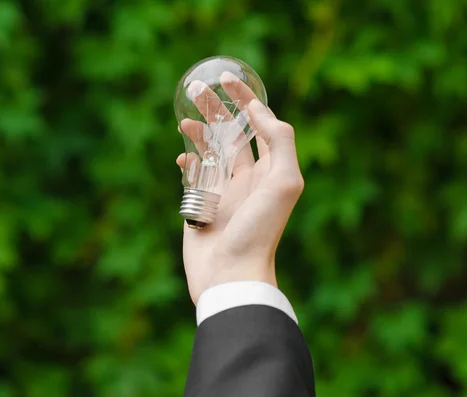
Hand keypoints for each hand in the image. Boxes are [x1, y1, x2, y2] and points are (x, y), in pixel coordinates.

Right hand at [177, 74, 304, 304]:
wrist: (231, 273)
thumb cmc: (259, 230)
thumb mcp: (284, 182)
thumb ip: (279, 141)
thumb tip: (258, 111)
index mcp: (270, 169)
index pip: (259, 124)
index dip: (245, 99)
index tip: (227, 79)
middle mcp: (247, 178)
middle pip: (231, 133)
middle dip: (215, 109)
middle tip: (195, 89)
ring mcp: (222, 191)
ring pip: (209, 152)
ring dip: (198, 132)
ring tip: (184, 120)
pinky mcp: (200, 205)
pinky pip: (193, 176)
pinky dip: (187, 163)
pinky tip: (182, 158)